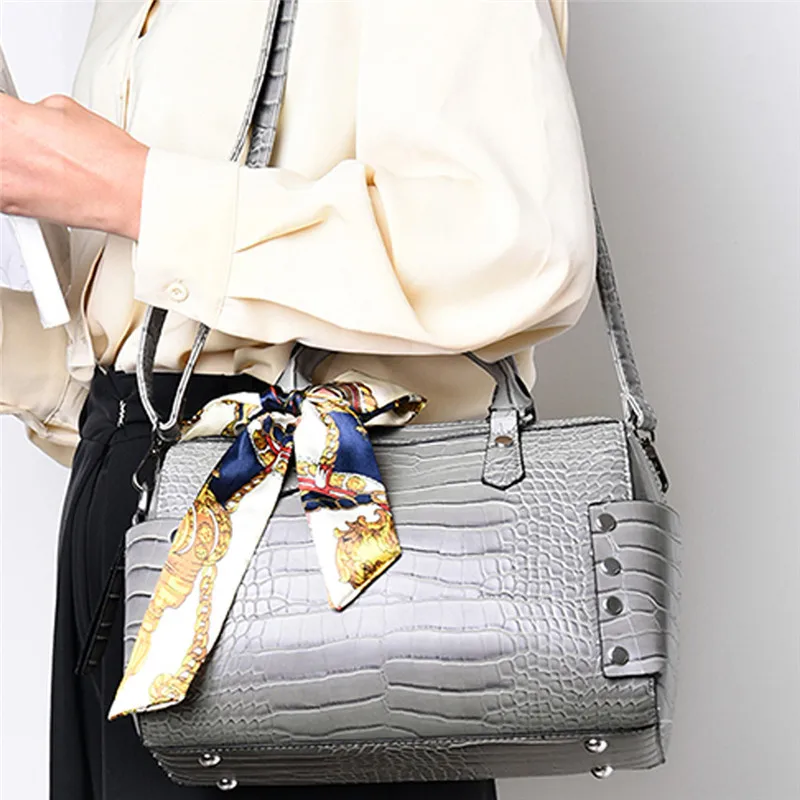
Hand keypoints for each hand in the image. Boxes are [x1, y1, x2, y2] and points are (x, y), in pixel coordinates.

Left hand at [0, 92, 147, 238]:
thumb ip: (32, 110)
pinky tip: (29, 177)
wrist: (127, 195)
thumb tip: (25, 115)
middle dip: (7, 138)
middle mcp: (0, 152)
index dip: (6, 114)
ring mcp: (1, 184)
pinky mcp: (9, 207)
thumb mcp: (64, 108)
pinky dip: (8, 183)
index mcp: (9, 119)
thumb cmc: (106, 158)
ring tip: (28, 160)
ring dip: (7, 162)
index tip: (10, 118)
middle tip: (23, 140)